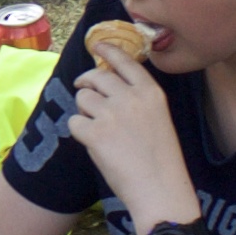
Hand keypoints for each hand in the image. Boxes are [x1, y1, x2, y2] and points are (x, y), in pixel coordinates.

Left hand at [58, 34, 195, 221]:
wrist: (159, 188)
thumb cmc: (160, 159)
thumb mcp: (158, 118)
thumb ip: (137, 99)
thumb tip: (106, 85)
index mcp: (151, 92)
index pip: (125, 62)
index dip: (108, 51)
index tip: (97, 46)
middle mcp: (131, 98)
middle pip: (97, 77)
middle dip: (86, 83)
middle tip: (84, 91)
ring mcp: (112, 114)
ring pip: (83, 98)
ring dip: (84, 111)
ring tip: (98, 128)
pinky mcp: (95, 133)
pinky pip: (75, 122)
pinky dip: (80, 132)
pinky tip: (94, 144)